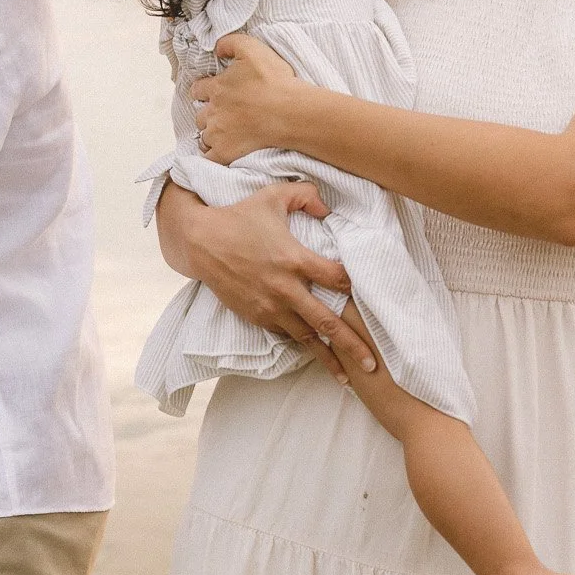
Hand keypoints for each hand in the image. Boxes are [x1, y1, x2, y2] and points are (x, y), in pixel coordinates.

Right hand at [180, 183, 376, 379]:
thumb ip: (306, 196)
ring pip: (305, 337)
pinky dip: (301, 342)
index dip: (354, 285)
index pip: (335, 278)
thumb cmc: (239, 216)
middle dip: (352, 345)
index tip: (369, 294)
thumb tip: (329, 208)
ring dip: (327, 358)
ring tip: (348, 378)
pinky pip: (285, 333)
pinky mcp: (256, 315)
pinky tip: (315, 354)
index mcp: (294, 259)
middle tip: (373, 365)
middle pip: (326, 322)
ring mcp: (269, 306)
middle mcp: (284, 288)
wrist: (200, 242)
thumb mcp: (273, 195)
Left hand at [192, 32, 303, 162]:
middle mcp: (213, 111)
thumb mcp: (252, 49)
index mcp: (217, 88)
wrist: (289, 111)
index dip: (203, 90)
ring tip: (224, 134)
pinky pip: (209, 158)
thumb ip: (230, 43)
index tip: (210, 93)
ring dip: (211, 134)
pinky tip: (219, 154)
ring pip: (205, 136)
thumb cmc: (274, 81)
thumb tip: (216, 48)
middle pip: (200, 115)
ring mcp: (218, 134)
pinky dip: (211, 156)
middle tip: (221, 115)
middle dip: (208, 114)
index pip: (199, 89)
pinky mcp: (226, 152)